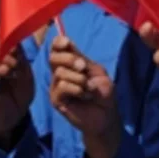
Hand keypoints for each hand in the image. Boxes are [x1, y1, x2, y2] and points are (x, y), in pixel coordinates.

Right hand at [0, 27, 34, 147]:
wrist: (15, 114)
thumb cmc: (21, 91)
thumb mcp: (26, 71)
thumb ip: (20, 56)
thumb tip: (17, 41)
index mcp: (3, 54)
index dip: (7, 31)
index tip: (19, 38)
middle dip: (5, 41)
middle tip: (16, 52)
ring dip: (6, 56)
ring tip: (15, 66)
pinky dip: (1, 68)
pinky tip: (10, 73)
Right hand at [49, 36, 120, 157]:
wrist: (106, 115)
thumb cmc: (103, 92)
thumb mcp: (97, 72)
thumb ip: (83, 60)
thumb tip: (68, 46)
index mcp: (70, 63)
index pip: (57, 48)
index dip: (58, 42)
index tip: (67, 42)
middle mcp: (60, 73)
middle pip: (53, 57)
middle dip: (69, 59)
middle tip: (84, 66)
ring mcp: (56, 87)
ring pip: (59, 72)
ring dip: (79, 78)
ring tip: (89, 88)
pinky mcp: (56, 100)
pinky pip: (61, 87)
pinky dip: (76, 89)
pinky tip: (85, 96)